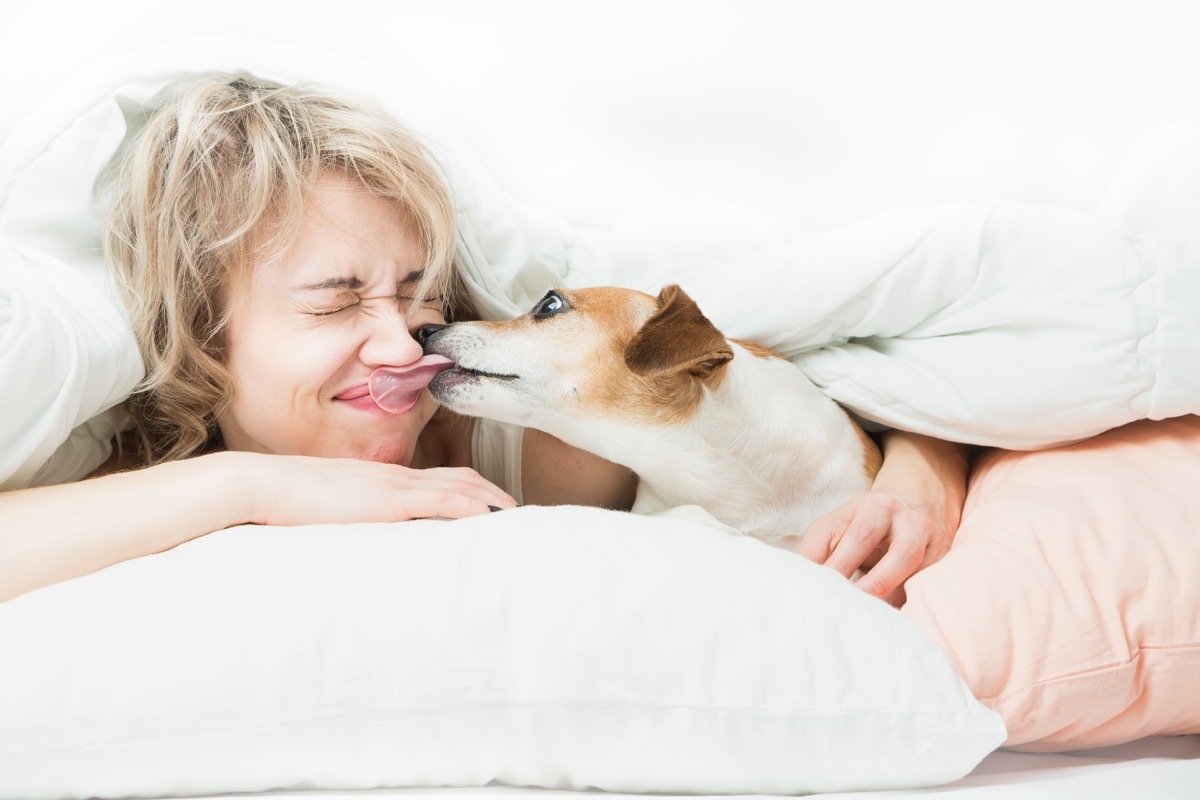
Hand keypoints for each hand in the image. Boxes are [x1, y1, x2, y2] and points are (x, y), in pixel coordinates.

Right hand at [234, 453, 517, 526]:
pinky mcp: (387, 500)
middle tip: (519, 514)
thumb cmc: (284, 501)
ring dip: (492, 501)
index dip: (472, 490)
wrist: (259, 485)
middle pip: (461, 477)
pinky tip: (490, 520)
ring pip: (460, 486)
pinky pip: (440, 499)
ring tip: (517, 519)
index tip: (493, 507)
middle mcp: (395, 475)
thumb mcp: (327, 509)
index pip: (441, 477)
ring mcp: (393, 485)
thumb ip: (350, 517)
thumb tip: (361, 535)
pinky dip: (470, 507)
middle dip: (493, 495)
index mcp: (383, 478)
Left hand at [795, 431, 969, 605]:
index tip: (822, 589)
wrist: (915, 506)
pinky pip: (930, 590)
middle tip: (850, 609)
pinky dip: (910, 608)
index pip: (860, 537)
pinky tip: (892, 623)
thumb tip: (799, 579)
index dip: (841, 565)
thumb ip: (815, 549)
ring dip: (894, 601)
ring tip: (871, 621)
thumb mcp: (836, 525)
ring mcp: (935, 544)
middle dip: (875, 586)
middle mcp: (912, 522)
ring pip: (921, 578)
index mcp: (878, 508)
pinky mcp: (947, 564)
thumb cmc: (862, 524)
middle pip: (900, 557)